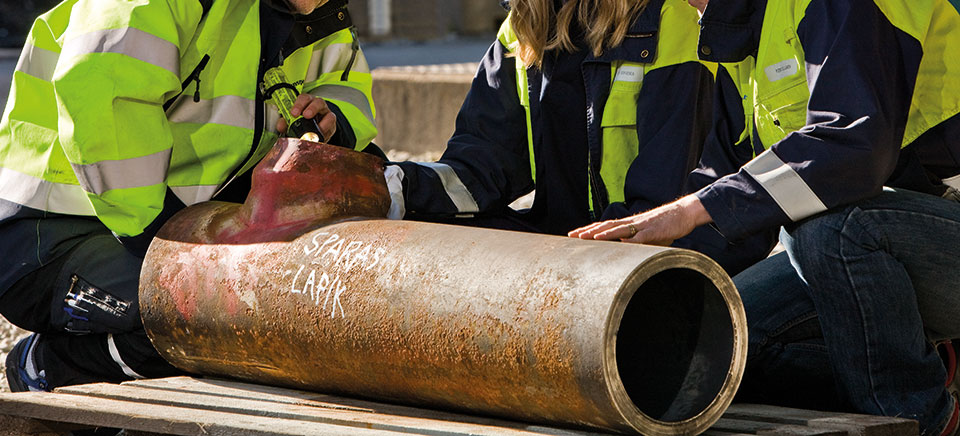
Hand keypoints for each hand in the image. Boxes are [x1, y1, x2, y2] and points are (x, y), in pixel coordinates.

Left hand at [277, 93, 336, 140]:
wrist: (313, 128)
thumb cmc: (302, 121)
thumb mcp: (292, 120)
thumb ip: (286, 121)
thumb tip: (281, 126)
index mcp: (307, 101)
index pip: (304, 98)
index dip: (299, 104)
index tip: (294, 113)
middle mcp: (319, 106)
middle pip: (318, 102)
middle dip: (312, 108)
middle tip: (306, 116)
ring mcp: (327, 115)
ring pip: (329, 115)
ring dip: (323, 123)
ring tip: (317, 129)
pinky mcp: (332, 126)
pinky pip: (332, 128)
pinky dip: (326, 133)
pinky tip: (320, 137)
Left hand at [567, 195, 711, 245]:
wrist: (684, 213)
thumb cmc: (665, 226)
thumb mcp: (647, 237)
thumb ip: (635, 243)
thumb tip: (625, 253)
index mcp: (629, 225)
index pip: (604, 226)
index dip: (589, 230)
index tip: (574, 235)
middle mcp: (632, 223)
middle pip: (606, 226)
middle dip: (589, 231)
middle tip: (573, 236)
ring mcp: (642, 226)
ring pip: (620, 229)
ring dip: (604, 233)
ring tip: (590, 237)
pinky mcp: (655, 231)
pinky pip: (641, 236)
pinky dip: (631, 239)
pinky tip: (621, 242)